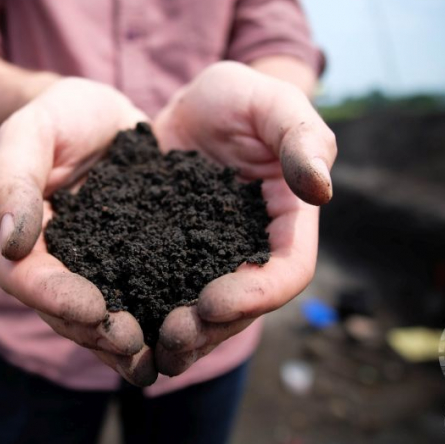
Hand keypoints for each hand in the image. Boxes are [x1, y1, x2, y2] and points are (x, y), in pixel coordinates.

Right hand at [0, 78, 157, 385]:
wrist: (99, 112)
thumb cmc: (59, 114)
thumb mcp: (31, 131)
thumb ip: (15, 179)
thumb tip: (12, 240)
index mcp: (17, 233)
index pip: (25, 276)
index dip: (54, 297)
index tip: (94, 309)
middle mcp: (51, 259)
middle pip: (60, 309)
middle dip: (94, 331)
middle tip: (131, 344)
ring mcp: (89, 264)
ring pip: (96, 316)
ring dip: (120, 342)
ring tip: (154, 358)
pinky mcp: (126, 259)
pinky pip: (133, 296)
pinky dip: (150, 319)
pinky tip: (177, 335)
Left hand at [152, 61, 336, 375]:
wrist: (190, 106)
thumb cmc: (240, 97)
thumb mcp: (271, 102)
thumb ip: (300, 137)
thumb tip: (321, 188)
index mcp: (288, 220)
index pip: (288, 270)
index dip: (258, 294)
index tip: (214, 302)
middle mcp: (254, 248)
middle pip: (246, 306)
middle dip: (213, 328)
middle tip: (172, 337)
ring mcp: (214, 257)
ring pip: (207, 312)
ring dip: (184, 336)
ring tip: (149, 346)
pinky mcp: (174, 255)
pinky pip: (167, 291)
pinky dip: (151, 313)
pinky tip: (123, 322)